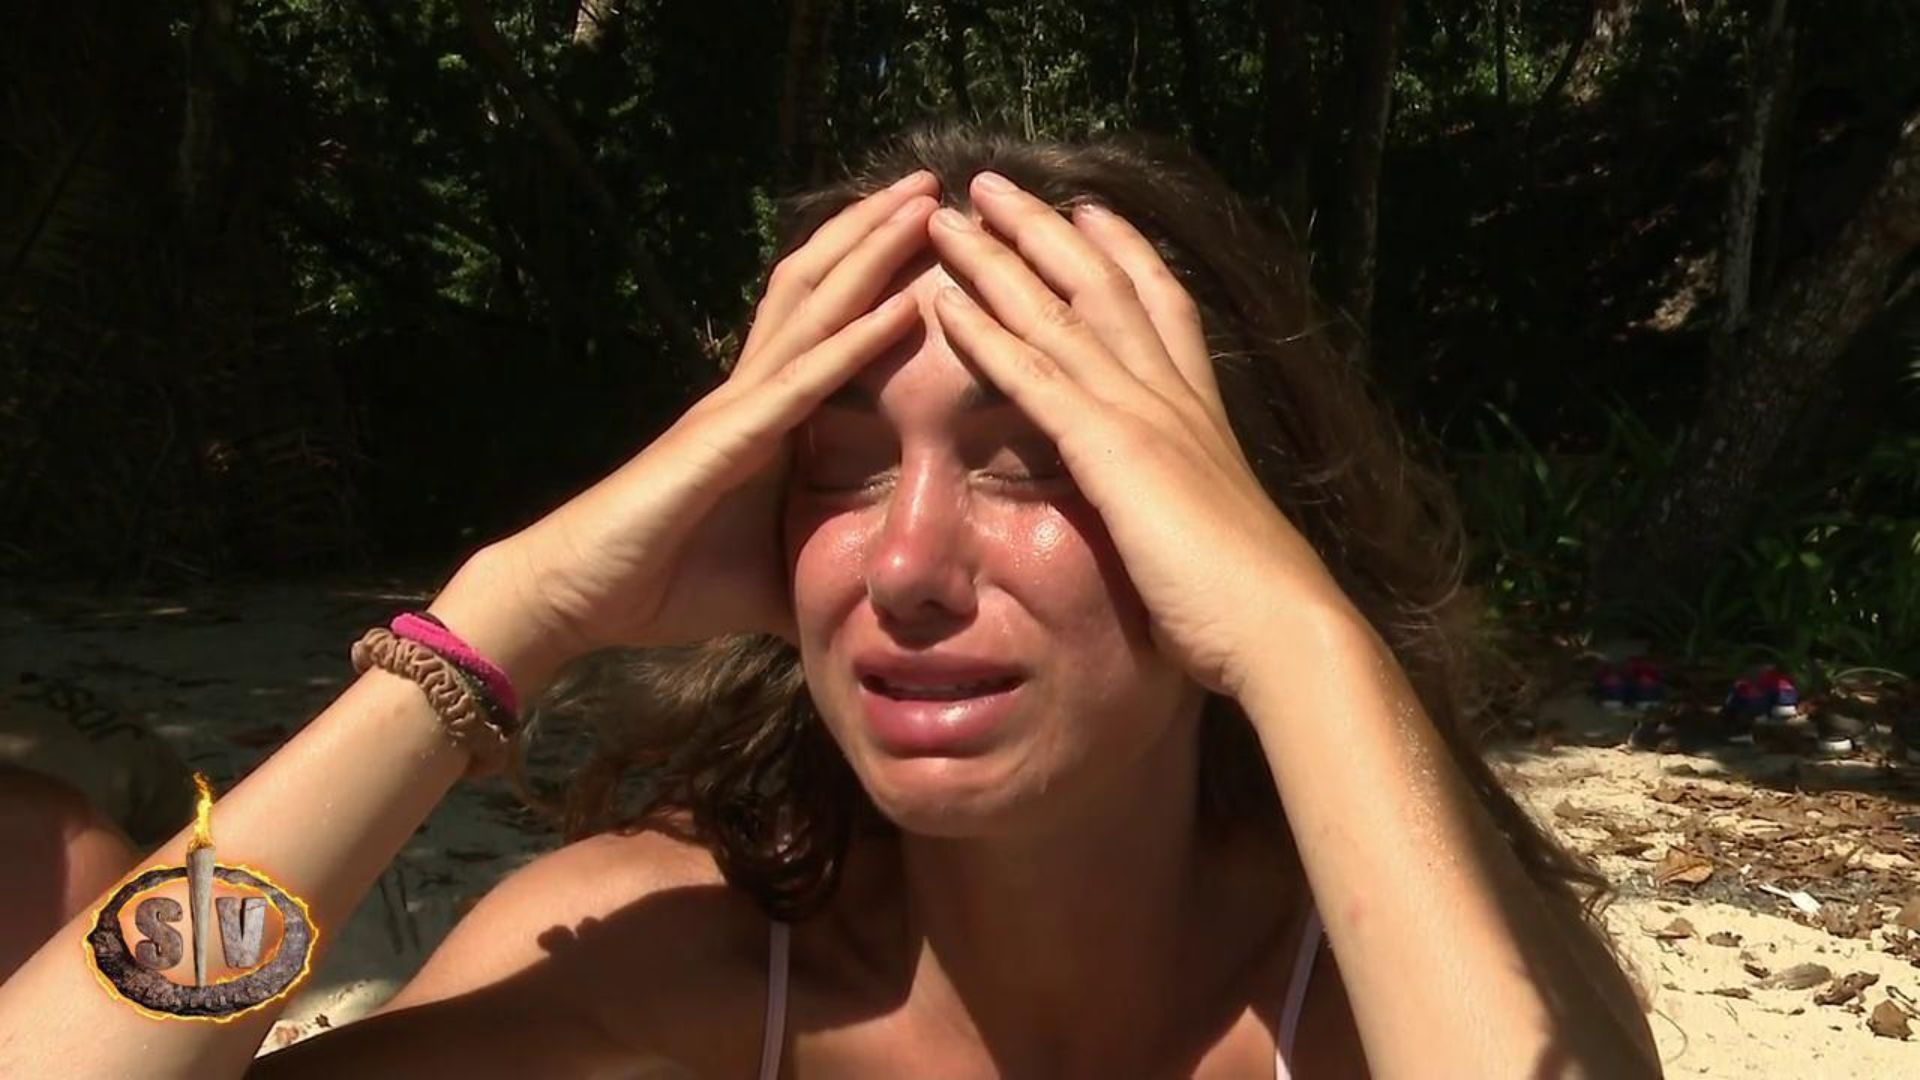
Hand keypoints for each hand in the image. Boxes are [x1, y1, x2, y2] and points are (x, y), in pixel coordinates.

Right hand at [438, 173, 941, 676]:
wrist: (578, 596)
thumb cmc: (667, 582)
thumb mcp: (775, 577)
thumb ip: (824, 568)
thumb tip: (887, 601)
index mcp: (765, 415)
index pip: (826, 322)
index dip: (872, 271)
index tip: (931, 237)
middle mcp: (752, 393)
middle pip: (822, 287)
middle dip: (877, 232)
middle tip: (936, 183)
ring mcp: (736, 408)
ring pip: (815, 308)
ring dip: (872, 253)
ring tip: (924, 203)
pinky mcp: (724, 441)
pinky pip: (803, 382)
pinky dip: (855, 341)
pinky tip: (902, 307)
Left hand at [925, 173, 1352, 699]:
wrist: (1280, 627)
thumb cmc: (1252, 604)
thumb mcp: (1216, 532)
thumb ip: (1186, 506)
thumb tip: (1174, 516)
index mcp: (1202, 412)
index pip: (1162, 307)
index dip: (1124, 251)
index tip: (1090, 210)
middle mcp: (1174, 396)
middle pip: (1102, 285)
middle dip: (1045, 228)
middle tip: (994, 185)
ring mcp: (1143, 415)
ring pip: (1059, 313)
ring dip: (997, 260)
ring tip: (946, 219)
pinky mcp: (1111, 449)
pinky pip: (1035, 375)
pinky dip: (986, 333)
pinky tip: (945, 303)